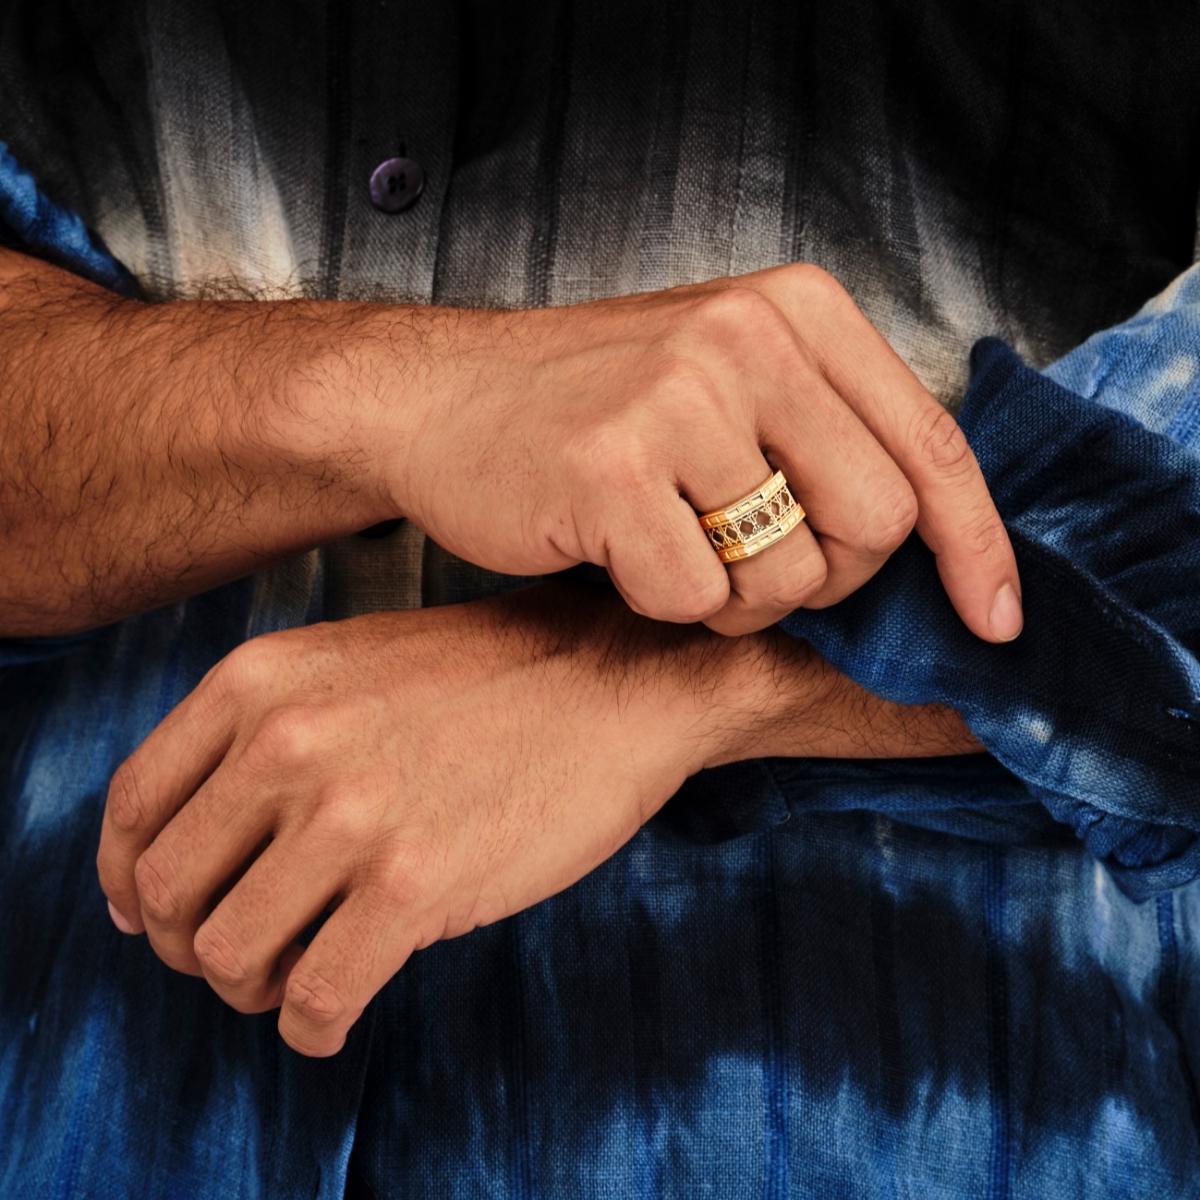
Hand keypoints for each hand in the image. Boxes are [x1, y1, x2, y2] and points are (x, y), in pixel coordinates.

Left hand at [95, 582, 980, 1056]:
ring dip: (252, 989)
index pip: (135, 808)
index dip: (129, 879)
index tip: (155, 914)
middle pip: (169, 894)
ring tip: (295, 977)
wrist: (614, 678)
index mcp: (260, 682)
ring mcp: (352, 815)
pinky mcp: (416, 886)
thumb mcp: (348, 665)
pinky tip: (334, 1013)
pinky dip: (310, 1027)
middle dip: (193, 944)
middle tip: (242, 955)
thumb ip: (257, 736)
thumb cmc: (489, 681)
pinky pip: (314, 1001)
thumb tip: (174, 854)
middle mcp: (288, 743)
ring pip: (230, 958)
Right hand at [327, 264, 1021, 639]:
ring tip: (675, 550)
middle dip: (827, 577)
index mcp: (798, 309)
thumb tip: (930, 539)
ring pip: (791, 577)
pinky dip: (665, 604)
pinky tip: (618, 556)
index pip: (934, 446)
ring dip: (739, 599)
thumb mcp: (729, 378)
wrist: (438, 398)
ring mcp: (677, 399)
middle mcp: (750, 338)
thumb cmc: (592, 405)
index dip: (975, 549)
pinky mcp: (611, 469)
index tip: (990, 622)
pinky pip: (697, 601)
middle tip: (751, 561)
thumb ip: (828, 430)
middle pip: (878, 525)